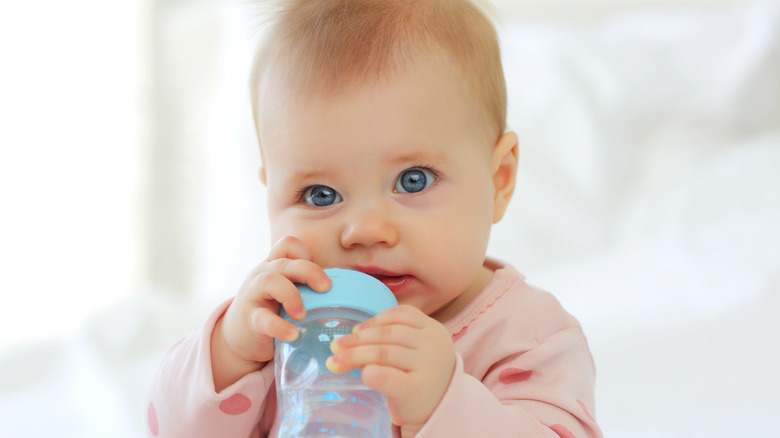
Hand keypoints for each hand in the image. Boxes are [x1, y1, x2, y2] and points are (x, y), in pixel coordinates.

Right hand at [211, 236, 330, 391]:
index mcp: (275, 266)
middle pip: (284, 261)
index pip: (287, 245)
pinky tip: (293, 334)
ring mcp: (253, 295)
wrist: (239, 339)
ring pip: (269, 281)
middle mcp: (262, 274)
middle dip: (309, 271)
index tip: (320, 274)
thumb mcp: (288, 293)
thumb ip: (307, 286)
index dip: (304, 254)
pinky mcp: (249, 319)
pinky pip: (263, 319)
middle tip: (326, 288)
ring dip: (291, 295)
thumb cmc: (273, 311)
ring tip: (302, 314)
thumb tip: (352, 289)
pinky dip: (280, 326)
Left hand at [326, 305, 455, 433]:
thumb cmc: (418, 374)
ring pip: (383, 352)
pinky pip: (386, 376)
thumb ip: (390, 339)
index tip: (355, 330)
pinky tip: (361, 374)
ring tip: (336, 362)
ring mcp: (427, 366)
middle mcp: (433, 344)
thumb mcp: (413, 349)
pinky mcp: (416, 390)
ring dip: (354, 355)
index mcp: (433, 329)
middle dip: (356, 340)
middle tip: (335, 347)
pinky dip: (369, 373)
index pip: (401, 314)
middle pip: (388, 334)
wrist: (438, 408)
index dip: (374, 320)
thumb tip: (346, 340)